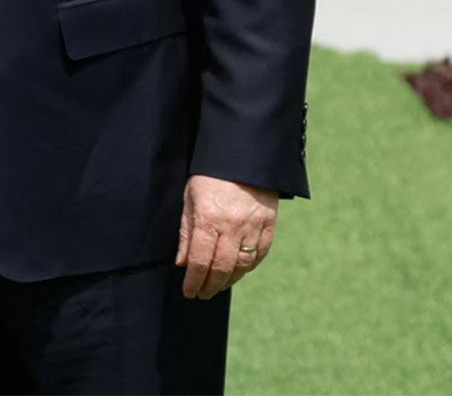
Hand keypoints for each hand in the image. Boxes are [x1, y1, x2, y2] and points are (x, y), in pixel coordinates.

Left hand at [176, 174, 278, 298]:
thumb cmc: (209, 176)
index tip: (189, 292)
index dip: (194, 281)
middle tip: (202, 294)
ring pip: (243, 265)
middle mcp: (233, 226)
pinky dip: (248, 267)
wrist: (243, 157)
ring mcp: (254, 227)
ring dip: (229, 280)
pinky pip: (260, 255)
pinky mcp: (269, 226)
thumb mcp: (189, 198)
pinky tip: (238, 272)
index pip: (201, 261)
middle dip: (211, 286)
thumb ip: (186, 232)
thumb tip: (182, 264)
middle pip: (222, 268)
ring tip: (217, 286)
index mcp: (209, 219)